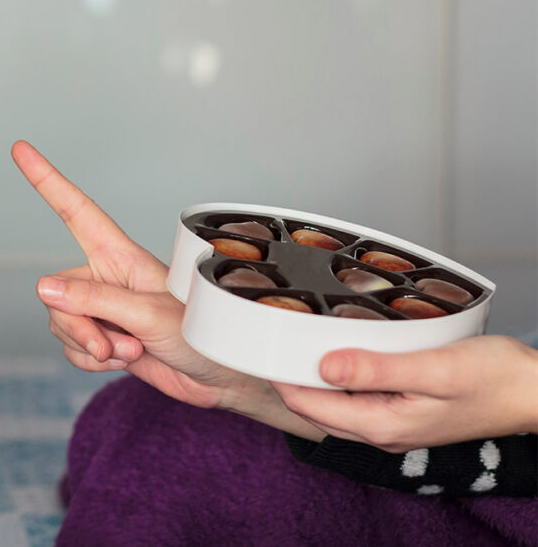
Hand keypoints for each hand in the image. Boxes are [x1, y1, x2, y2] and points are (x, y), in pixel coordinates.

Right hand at [12, 140, 324, 438]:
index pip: (76, 211)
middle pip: (56, 293)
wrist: (218, 378)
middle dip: (77, 326)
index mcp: (120, 256)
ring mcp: (102, 310)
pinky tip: (122, 362)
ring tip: (130, 351)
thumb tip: (43, 287)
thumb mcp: (148, 315)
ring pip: (61, 323)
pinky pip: (71, 348)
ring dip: (89, 347)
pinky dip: (90, 362)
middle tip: (111, 345)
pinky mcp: (102, 338)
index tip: (21, 149)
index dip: (47, 181)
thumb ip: (94, 301)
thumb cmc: (201, 334)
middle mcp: (106, 278)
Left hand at [272, 335, 537, 451]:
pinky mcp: (402, 412)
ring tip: (295, 342)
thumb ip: (377, 370)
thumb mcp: (434, 369)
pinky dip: (339, 378)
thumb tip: (324, 366)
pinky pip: (356, 399)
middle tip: (271, 339)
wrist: (535, 391)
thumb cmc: (495, 378)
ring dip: (313, 378)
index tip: (261, 347)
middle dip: (290, 378)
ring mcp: (391, 424)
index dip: (281, 377)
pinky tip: (338, 354)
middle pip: (316, 408)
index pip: (310, 405)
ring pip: (334, 404)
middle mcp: (382, 431)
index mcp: (383, 425)